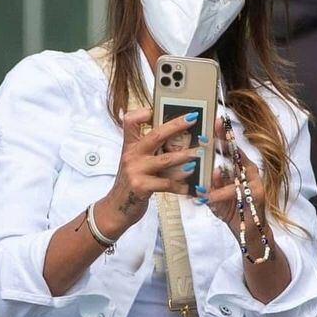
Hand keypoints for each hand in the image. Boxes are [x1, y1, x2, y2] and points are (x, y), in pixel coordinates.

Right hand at [99, 108, 204, 235]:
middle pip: (155, 135)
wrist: (116, 208)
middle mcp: (131, 155)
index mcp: (130, 146)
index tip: (158, 108)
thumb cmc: (132, 182)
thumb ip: (150, 149)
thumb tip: (177, 138)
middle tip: (193, 118)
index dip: (143, 112)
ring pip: (165, 159)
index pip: (130, 121)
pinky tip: (190, 186)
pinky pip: (166, 183)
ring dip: (185, 156)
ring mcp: (135, 170)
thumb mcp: (135, 162)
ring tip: (200, 153)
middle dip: (176, 125)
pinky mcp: (141, 187)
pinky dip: (180, 185)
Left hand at [195, 114, 267, 229]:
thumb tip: (199, 168)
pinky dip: (219, 193)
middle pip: (236, 152)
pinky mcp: (257, 194)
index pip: (230, 147)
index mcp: (239, 167)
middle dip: (222, 141)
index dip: (222, 134)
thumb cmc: (231, 209)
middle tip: (206, 134)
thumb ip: (210, 180)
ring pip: (235, 171)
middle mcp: (249, 170)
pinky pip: (235, 190)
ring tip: (201, 167)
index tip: (212, 120)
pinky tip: (206, 195)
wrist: (247, 233)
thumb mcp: (216, 193)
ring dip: (216, 171)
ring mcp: (255, 181)